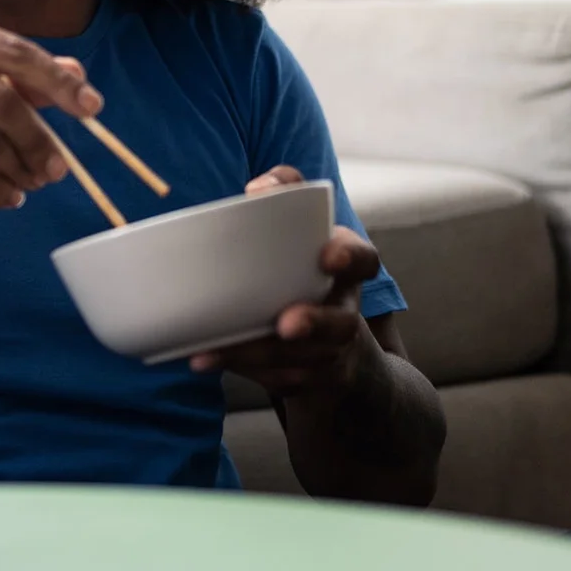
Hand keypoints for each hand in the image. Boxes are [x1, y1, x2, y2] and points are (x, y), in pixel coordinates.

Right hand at [0, 10, 104, 217]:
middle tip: (61, 169)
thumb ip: (15, 76)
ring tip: (33, 184)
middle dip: (39, 138)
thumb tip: (77, 74)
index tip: (93, 107)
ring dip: (19, 168)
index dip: (57, 79)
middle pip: (0, 99)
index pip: (10, 49)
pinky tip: (9, 197)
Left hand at [191, 165, 381, 396]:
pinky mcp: (309, 379)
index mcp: (346, 272)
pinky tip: (205, 359)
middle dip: (315, 323)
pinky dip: (241, 370)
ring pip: (303, 359)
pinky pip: (279, 380)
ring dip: (258, 354)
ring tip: (214, 349)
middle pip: (340, 324)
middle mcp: (345, 313)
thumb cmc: (302, 272)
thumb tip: (256, 189)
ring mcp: (332, 353)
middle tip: (286, 324)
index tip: (328, 256)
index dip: (351, 258)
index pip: (365, 260)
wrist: (333, 347)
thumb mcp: (302, 233)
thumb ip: (285, 194)